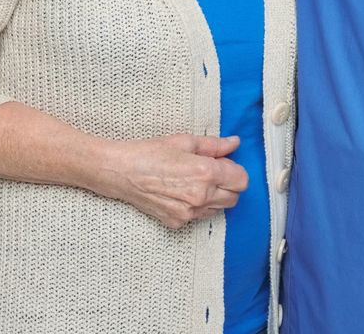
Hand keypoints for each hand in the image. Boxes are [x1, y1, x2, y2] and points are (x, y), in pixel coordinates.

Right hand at [94, 134, 248, 229]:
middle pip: (234, 198)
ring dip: (214, 196)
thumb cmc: (151, 152)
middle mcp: (200, 196)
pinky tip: (181, 193)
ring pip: (219, 209)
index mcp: (205, 173)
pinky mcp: (178, 223)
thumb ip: (214, 145)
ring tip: (193, 181)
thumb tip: (234, 143)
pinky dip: (198, 206)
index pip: (242, 180)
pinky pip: (199, 217)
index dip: (235, 170)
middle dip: (228, 185)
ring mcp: (189, 213)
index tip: (223, 164)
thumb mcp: (184, 141)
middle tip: (209, 172)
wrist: (121, 172)